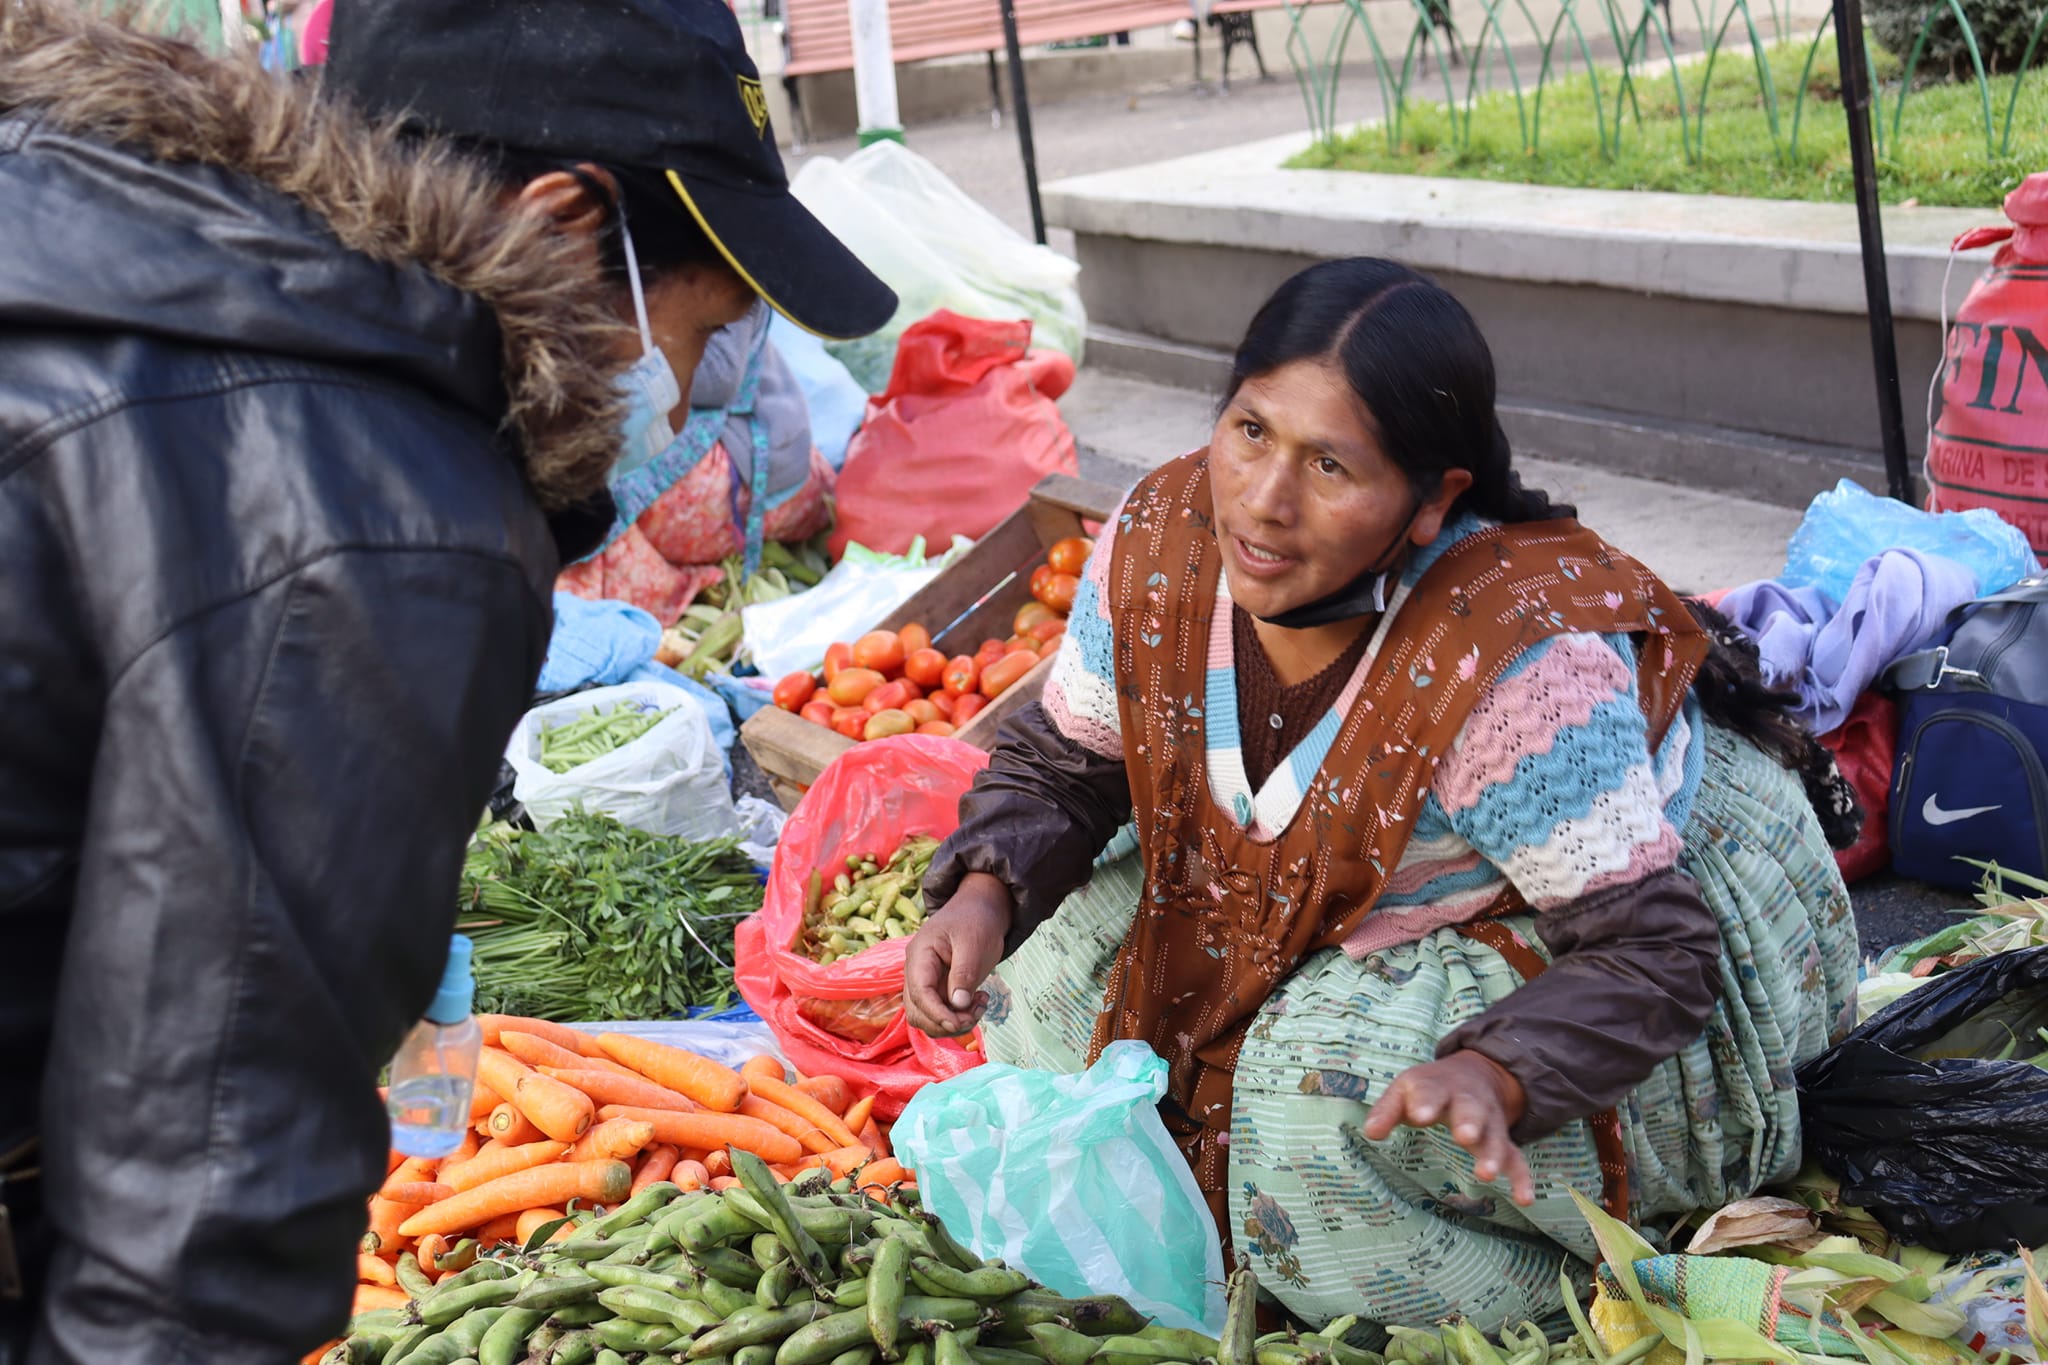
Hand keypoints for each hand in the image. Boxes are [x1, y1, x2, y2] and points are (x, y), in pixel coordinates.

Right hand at [903, 873, 1012, 1038]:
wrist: (980, 909)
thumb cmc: (976, 920)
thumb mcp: (974, 942)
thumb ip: (964, 973)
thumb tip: (958, 1004)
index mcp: (920, 954)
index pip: (919, 992)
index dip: (937, 1013)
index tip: (960, 1022)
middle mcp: (917, 971)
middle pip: (918, 1011)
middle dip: (945, 1021)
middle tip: (976, 1011)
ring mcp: (926, 981)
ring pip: (927, 1017)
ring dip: (953, 1022)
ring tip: (979, 1004)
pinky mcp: (938, 989)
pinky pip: (941, 1013)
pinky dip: (958, 1016)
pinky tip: (978, 1001)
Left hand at [1364, 1050, 1536, 1206]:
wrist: (1475, 1073)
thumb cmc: (1430, 1088)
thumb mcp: (1405, 1090)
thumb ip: (1387, 1110)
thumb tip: (1370, 1132)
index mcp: (1438, 1087)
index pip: (1431, 1092)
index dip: (1425, 1103)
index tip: (1419, 1115)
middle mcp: (1468, 1102)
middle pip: (1471, 1110)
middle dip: (1469, 1122)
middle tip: (1465, 1136)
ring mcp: (1489, 1121)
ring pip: (1495, 1136)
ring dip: (1493, 1154)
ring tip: (1487, 1173)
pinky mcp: (1503, 1140)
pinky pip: (1516, 1158)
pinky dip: (1522, 1178)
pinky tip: (1524, 1199)